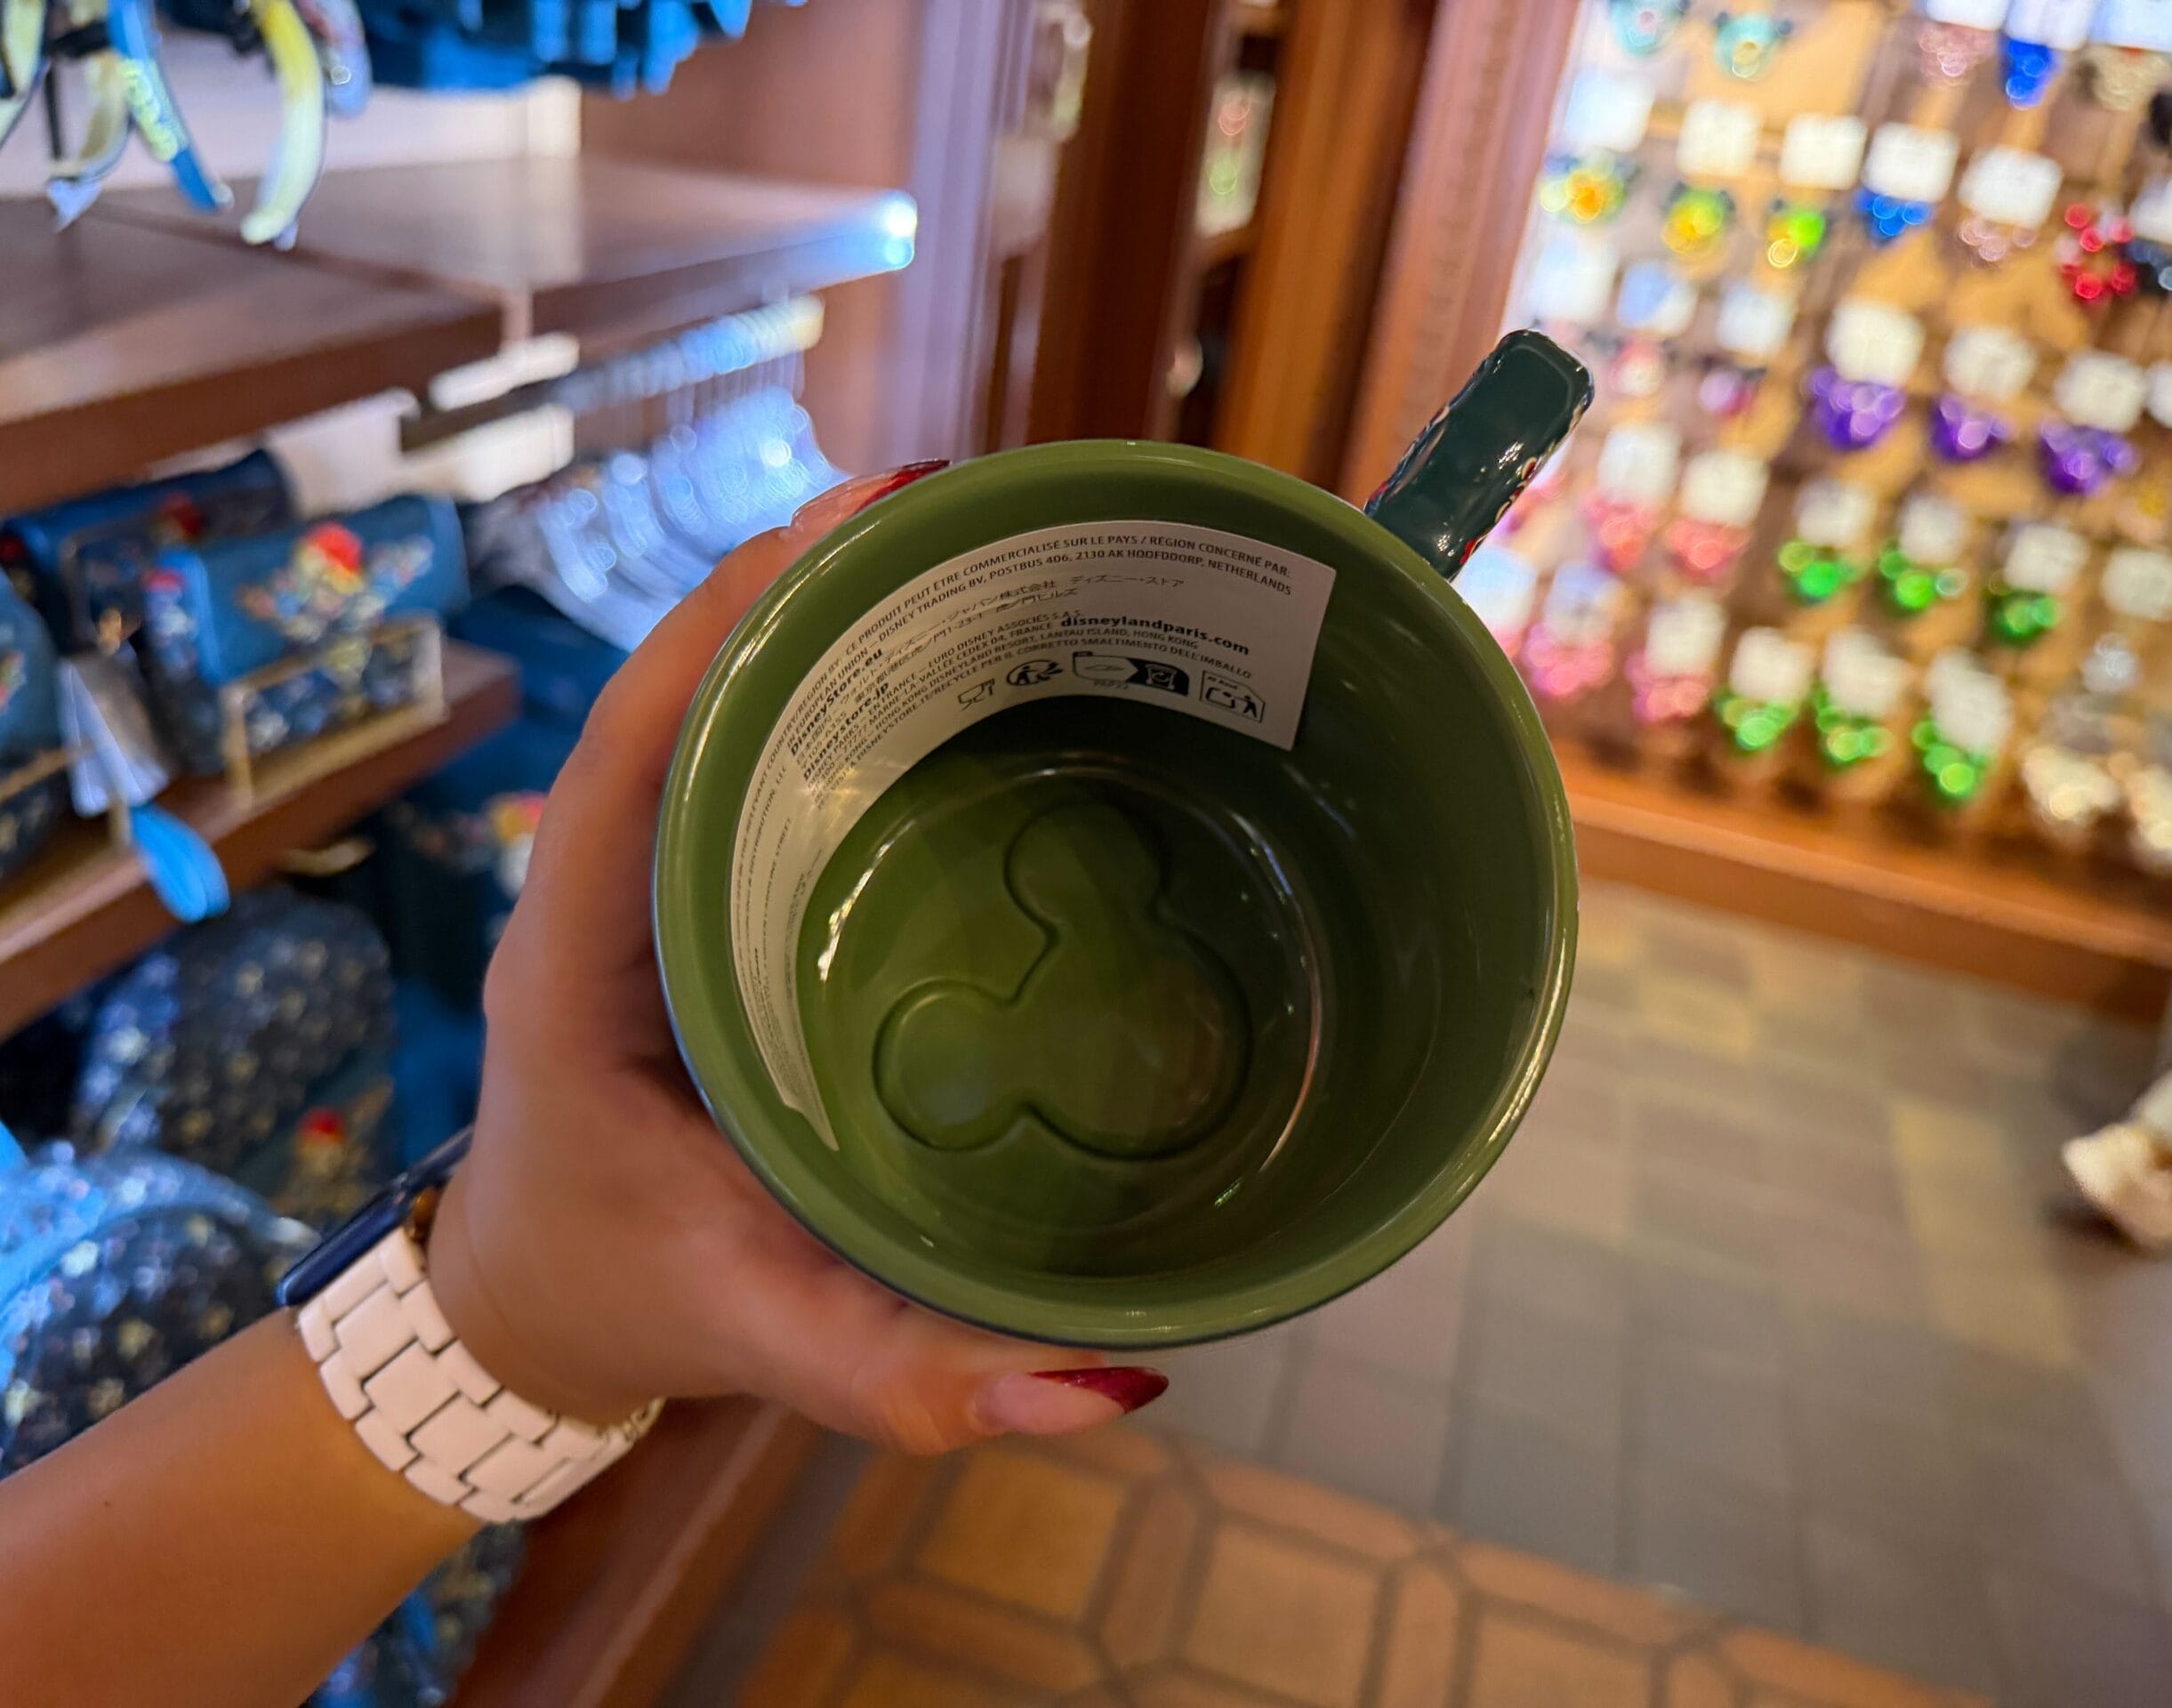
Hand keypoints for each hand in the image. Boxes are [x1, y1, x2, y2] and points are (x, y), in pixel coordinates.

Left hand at [425, 466, 1166, 1447]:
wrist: (532, 1314)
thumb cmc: (632, 1297)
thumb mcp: (772, 1339)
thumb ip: (914, 1371)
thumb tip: (1106, 1380)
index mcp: (583, 960)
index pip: (632, 743)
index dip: (734, 616)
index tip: (859, 521)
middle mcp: (607, 888)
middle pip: (689, 690)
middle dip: (812, 585)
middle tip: (971, 515)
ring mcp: (649, 880)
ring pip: (725, 713)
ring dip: (831, 625)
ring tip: (979, 556)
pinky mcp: (699, 894)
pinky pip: (758, 768)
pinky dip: (842, 702)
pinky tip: (953, 674)